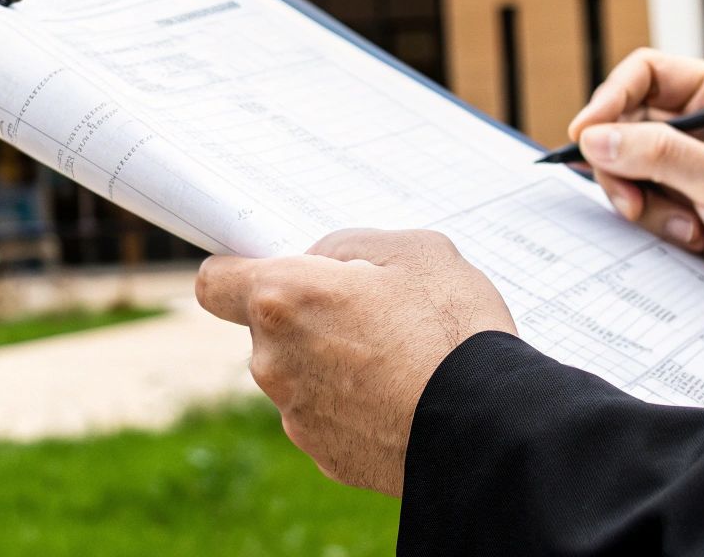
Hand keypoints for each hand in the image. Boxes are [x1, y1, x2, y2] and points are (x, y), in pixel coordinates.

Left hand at [194, 228, 515, 495]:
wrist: (489, 427)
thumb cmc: (452, 329)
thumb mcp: (414, 251)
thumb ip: (350, 247)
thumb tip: (324, 262)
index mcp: (284, 299)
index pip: (213, 282)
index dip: (237, 271)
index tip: (268, 269)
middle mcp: (273, 362)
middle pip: (268, 328)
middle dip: (308, 315)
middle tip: (372, 310)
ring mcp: (296, 415)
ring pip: (299, 373)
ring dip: (332, 361)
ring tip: (400, 357)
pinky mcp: (325, 455)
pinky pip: (327, 414)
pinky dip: (354, 404)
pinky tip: (402, 396)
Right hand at [569, 49, 703, 322]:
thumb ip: (657, 155)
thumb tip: (593, 138)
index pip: (644, 74)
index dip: (609, 99)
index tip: (583, 134)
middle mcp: (699, 124)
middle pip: (624, 123)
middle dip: (620, 164)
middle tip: (630, 199)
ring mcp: (688, 165)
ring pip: (626, 167)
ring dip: (642, 201)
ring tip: (684, 226)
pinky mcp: (683, 203)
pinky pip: (641, 202)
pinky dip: (654, 222)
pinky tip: (692, 237)